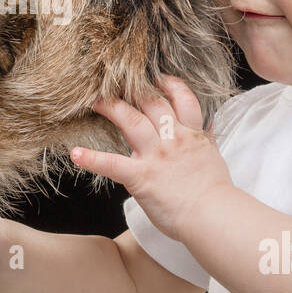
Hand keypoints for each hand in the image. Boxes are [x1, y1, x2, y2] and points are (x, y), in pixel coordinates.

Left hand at [70, 75, 233, 241]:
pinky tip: (76, 153)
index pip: (182, 99)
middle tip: (117, 82)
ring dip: (112, 107)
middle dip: (134, 90)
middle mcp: (172, 138)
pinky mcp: (140, 176)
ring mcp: (155, 155)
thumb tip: (208, 125)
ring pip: (131, 121)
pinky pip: (112, 164)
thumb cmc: (215, 192)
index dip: (169, 84)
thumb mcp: (214, 156)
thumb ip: (206, 138)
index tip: (158, 78)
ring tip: (95, 100)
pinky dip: (92, 158)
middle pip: (152, 103)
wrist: (213, 215)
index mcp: (191, 134)